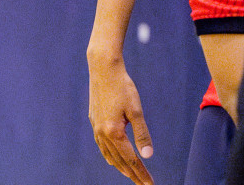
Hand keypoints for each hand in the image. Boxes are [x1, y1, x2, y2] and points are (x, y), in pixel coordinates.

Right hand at [89, 57, 155, 184]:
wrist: (103, 70)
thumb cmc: (123, 87)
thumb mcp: (136, 110)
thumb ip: (142, 134)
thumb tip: (148, 156)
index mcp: (114, 133)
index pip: (131, 160)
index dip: (141, 173)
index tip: (149, 184)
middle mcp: (102, 134)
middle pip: (119, 162)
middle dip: (132, 174)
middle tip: (143, 184)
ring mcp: (96, 129)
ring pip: (109, 156)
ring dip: (120, 167)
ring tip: (131, 175)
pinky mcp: (94, 123)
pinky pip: (102, 147)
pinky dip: (111, 156)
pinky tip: (115, 157)